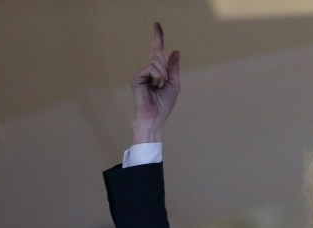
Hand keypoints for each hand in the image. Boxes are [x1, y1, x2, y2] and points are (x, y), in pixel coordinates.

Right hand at [131, 22, 180, 143]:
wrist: (155, 117)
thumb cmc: (164, 104)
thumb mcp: (174, 84)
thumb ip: (173, 68)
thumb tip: (175, 51)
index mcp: (156, 72)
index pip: (157, 51)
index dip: (158, 37)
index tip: (157, 24)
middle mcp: (148, 70)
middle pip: (159, 57)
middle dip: (165, 70)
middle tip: (162, 85)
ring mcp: (141, 73)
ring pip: (157, 62)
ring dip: (163, 76)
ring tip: (158, 88)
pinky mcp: (137, 77)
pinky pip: (152, 68)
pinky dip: (158, 77)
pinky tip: (155, 87)